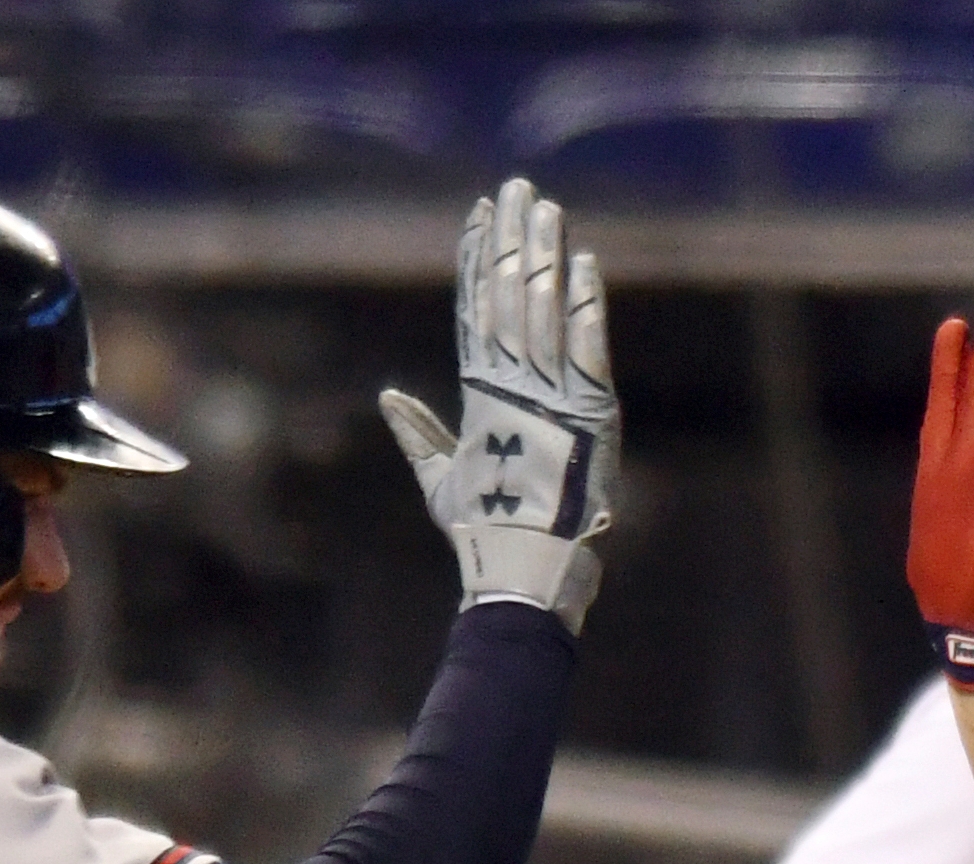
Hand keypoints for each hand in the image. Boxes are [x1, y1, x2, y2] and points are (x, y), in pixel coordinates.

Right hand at [379, 176, 619, 627]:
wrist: (519, 567)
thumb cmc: (482, 531)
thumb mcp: (440, 477)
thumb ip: (418, 432)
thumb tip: (386, 397)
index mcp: (477, 394)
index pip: (476, 310)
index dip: (478, 258)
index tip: (481, 214)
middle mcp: (508, 385)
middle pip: (509, 295)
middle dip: (513, 238)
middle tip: (518, 186)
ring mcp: (546, 396)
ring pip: (543, 310)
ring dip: (546, 255)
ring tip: (547, 207)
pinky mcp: (586, 413)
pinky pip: (586, 347)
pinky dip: (586, 305)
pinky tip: (586, 264)